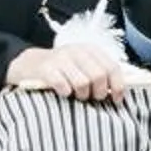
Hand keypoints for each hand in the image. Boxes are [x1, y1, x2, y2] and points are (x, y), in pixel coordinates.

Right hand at [8, 37, 126, 101]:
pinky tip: (63, 93)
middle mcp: (77, 51)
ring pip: (82, 82)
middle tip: (92, 98)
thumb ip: (101, 74)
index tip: (117, 100)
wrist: (30, 64)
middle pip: (99, 76)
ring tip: (77, 96)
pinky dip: (65, 93)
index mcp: (91, 50)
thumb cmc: (62, 70)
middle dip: (98, 92)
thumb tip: (120, 92)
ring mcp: (61, 58)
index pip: (112, 67)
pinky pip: (63, 85)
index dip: (118, 86)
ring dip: (82, 95)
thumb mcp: (83, 66)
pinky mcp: (46, 68)